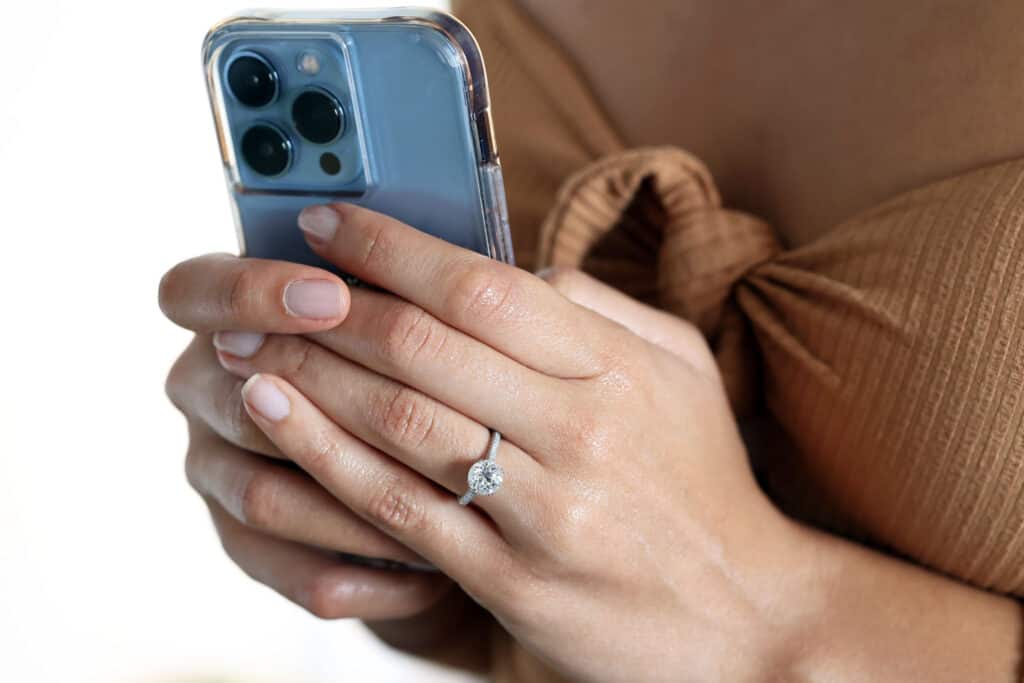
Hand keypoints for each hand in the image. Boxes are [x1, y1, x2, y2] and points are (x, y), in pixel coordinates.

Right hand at [158, 255, 494, 670]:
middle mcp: (206, 390)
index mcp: (226, 311)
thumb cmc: (411, 348)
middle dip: (328, 407)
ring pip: (266, 497)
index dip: (254, 293)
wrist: (393, 446)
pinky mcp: (249, 547)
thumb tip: (463, 265)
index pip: (194, 292)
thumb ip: (410, 284)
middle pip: (234, 401)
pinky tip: (435, 573)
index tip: (335, 295)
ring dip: (358, 502)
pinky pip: (301, 574)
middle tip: (417, 412)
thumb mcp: (412, 302)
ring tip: (446, 502)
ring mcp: (218, 472)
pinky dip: (371, 574)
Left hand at [222, 203, 808, 681]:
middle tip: (268, 280)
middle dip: (331, 305)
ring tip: (247, 341)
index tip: (333, 221)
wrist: (747, 618)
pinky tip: (278, 417)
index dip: (395, 247)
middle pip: (426, 348)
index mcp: (617, 370)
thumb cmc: (704, 483)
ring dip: (311, 374)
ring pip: (400, 423)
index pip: (484, 287)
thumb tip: (508, 269)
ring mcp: (543, 513)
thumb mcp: (682, 373)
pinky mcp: (511, 582)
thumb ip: (599, 308)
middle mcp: (579, 433)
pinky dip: (328, 460)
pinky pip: (400, 511)